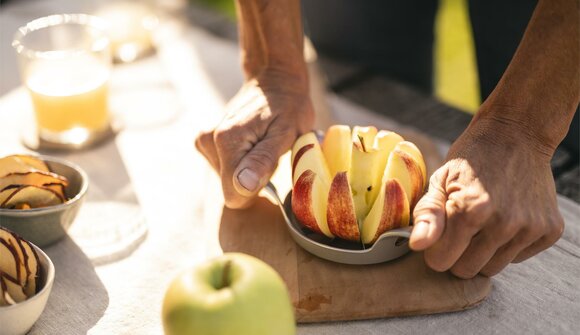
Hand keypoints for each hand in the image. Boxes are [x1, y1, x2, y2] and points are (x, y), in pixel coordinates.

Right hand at [195, 72, 313, 208]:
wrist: (275, 81)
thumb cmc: (288, 106)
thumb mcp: (287, 132)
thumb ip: (263, 160)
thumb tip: (243, 185)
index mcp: (227, 141)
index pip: (234, 195)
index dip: (257, 189)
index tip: (271, 167)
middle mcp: (209, 141)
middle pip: (231, 188)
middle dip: (253, 177)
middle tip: (270, 151)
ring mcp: (205, 141)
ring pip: (227, 180)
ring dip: (249, 169)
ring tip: (262, 143)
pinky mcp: (205, 142)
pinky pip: (224, 169)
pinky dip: (241, 162)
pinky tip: (252, 143)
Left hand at [409, 116, 563, 277]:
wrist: (516, 135)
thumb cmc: (471, 159)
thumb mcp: (440, 180)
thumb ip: (427, 215)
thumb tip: (416, 246)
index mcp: (471, 210)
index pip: (442, 262)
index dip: (436, 249)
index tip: (440, 233)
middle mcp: (504, 223)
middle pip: (467, 270)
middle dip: (458, 254)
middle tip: (461, 228)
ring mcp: (530, 228)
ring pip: (493, 268)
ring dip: (483, 252)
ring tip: (483, 222)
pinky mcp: (550, 230)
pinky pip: (518, 258)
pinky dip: (508, 245)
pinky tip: (506, 217)